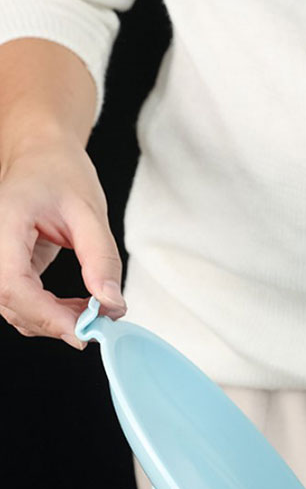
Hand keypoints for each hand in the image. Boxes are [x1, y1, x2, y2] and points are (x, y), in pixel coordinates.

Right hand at [0, 135, 125, 349]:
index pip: (12, 284)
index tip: (83, 332)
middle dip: (58, 322)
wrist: (42, 156)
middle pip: (13, 304)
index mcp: (2, 226)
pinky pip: (25, 302)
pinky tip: (83, 307)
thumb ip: (101, 259)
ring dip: (58, 321)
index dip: (46, 315)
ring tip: (97, 311)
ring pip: (17, 310)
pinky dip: (54, 313)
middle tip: (101, 323)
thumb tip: (111, 304)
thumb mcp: (89, 212)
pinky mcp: (9, 269)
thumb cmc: (60, 173)